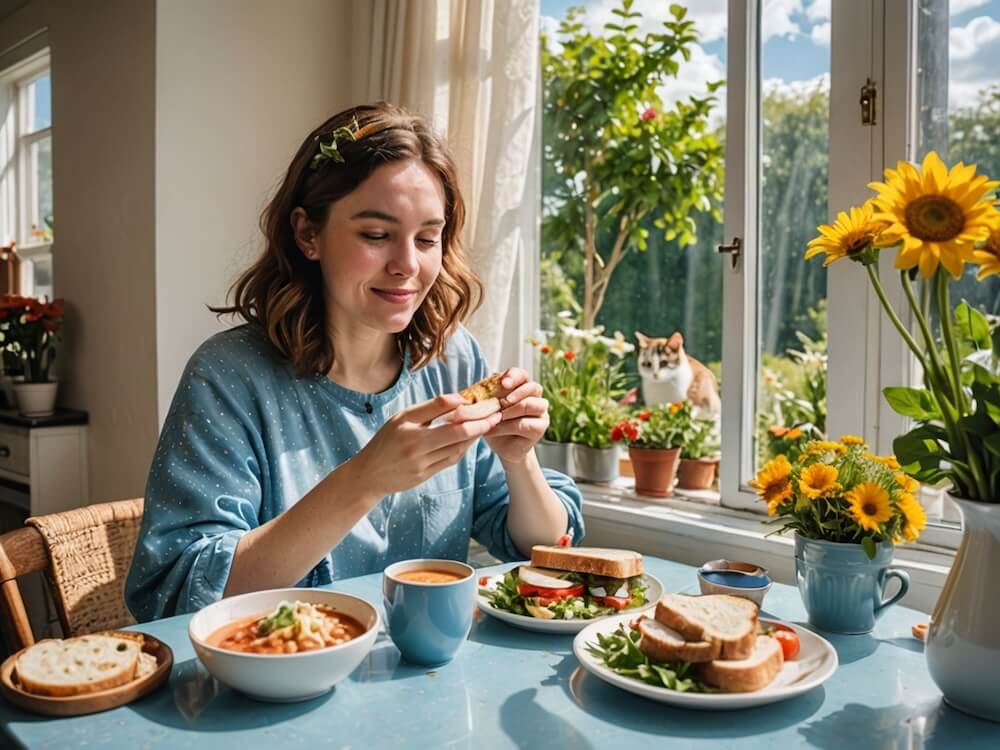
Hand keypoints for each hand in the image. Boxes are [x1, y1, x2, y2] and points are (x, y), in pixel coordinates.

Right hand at [355, 394, 501, 496]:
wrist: (369, 474)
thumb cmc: (386, 441)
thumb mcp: (402, 418)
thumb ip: (429, 407)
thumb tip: (460, 398)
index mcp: (408, 428)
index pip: (443, 410)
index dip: (467, 404)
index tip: (483, 399)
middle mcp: (415, 446)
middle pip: (457, 431)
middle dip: (481, 422)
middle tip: (497, 414)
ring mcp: (421, 464)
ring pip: (457, 447)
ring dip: (475, 436)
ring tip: (489, 424)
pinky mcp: (425, 476)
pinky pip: (451, 460)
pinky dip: (464, 448)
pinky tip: (472, 439)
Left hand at [484, 368, 548, 464]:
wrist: (501, 446)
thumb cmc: (494, 422)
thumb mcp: (487, 407)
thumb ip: (488, 396)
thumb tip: (478, 389)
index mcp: (521, 386)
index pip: (522, 375)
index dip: (513, 376)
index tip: (503, 383)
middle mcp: (534, 397)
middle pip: (533, 387)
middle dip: (516, 393)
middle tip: (502, 402)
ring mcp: (540, 412)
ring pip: (531, 405)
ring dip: (512, 410)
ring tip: (497, 417)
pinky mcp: (539, 428)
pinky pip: (526, 424)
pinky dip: (508, 426)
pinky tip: (495, 428)